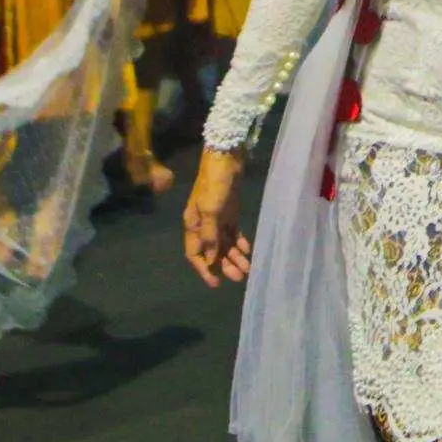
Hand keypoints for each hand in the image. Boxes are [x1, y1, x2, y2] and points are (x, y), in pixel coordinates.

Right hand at [182, 148, 252, 284]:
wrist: (226, 157)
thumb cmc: (215, 182)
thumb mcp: (211, 209)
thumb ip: (210, 235)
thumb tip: (211, 259)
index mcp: (193, 223)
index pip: (194, 253)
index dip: (204, 269)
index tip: (215, 284)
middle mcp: (203, 224)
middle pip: (212, 251)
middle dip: (224, 266)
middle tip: (239, 278)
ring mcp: (217, 218)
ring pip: (224, 244)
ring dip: (234, 257)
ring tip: (247, 269)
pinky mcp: (229, 212)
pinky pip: (233, 233)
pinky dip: (239, 243)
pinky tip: (248, 252)